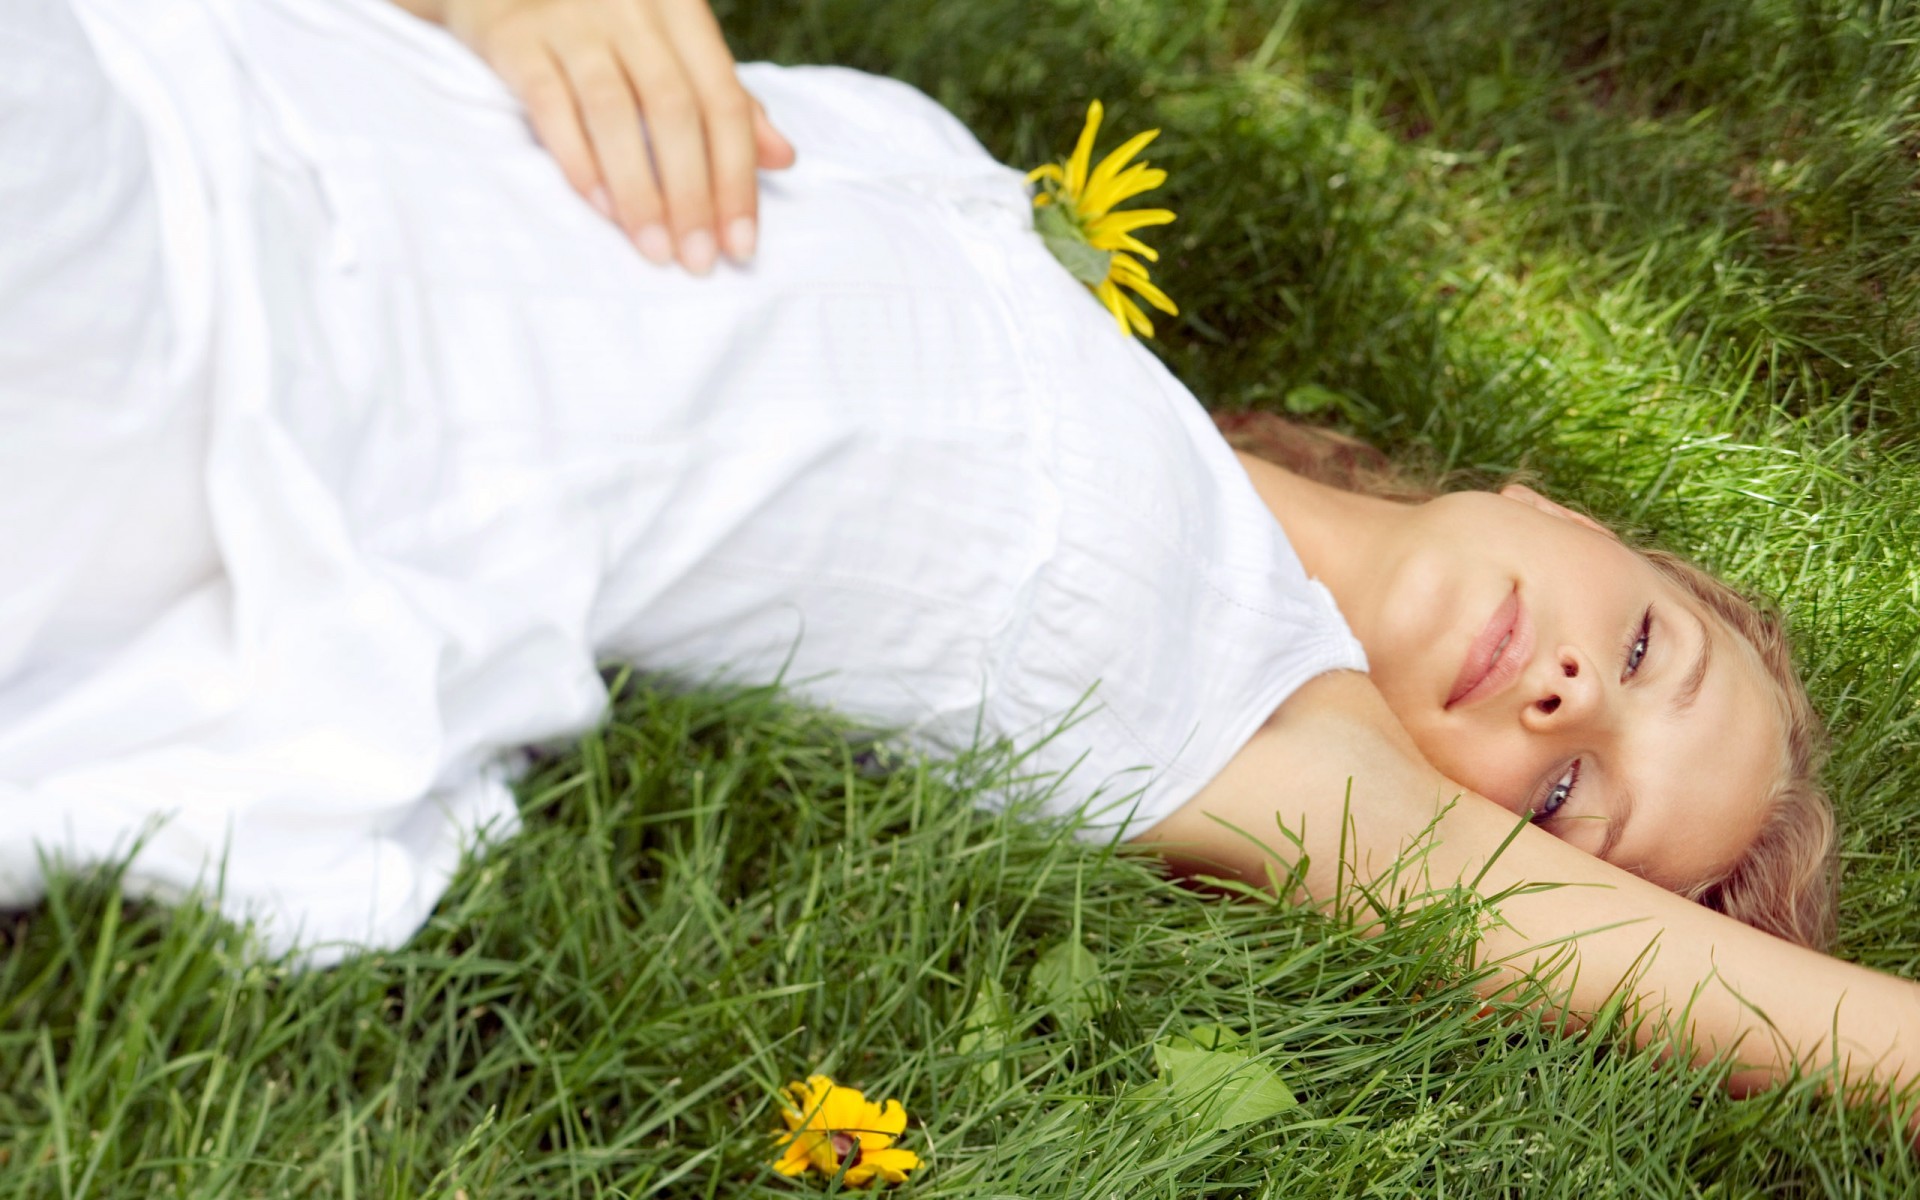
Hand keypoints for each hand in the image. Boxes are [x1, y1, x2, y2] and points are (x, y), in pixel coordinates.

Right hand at [410, 0, 796, 272]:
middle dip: (692, 195)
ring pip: (614, 111)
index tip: (740, 244)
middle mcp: (631, 7)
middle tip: (698, 260)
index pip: (724, 103)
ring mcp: (571, 18)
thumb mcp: (672, 48)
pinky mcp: (515, 38)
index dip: (737, 179)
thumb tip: (783, 157)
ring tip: (655, 250)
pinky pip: (551, 105)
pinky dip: (579, 161)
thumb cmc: (603, 26)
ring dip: (640, 191)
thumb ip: (723, 98)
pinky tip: (603, 210)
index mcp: (681, 10)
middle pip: (674, 109)